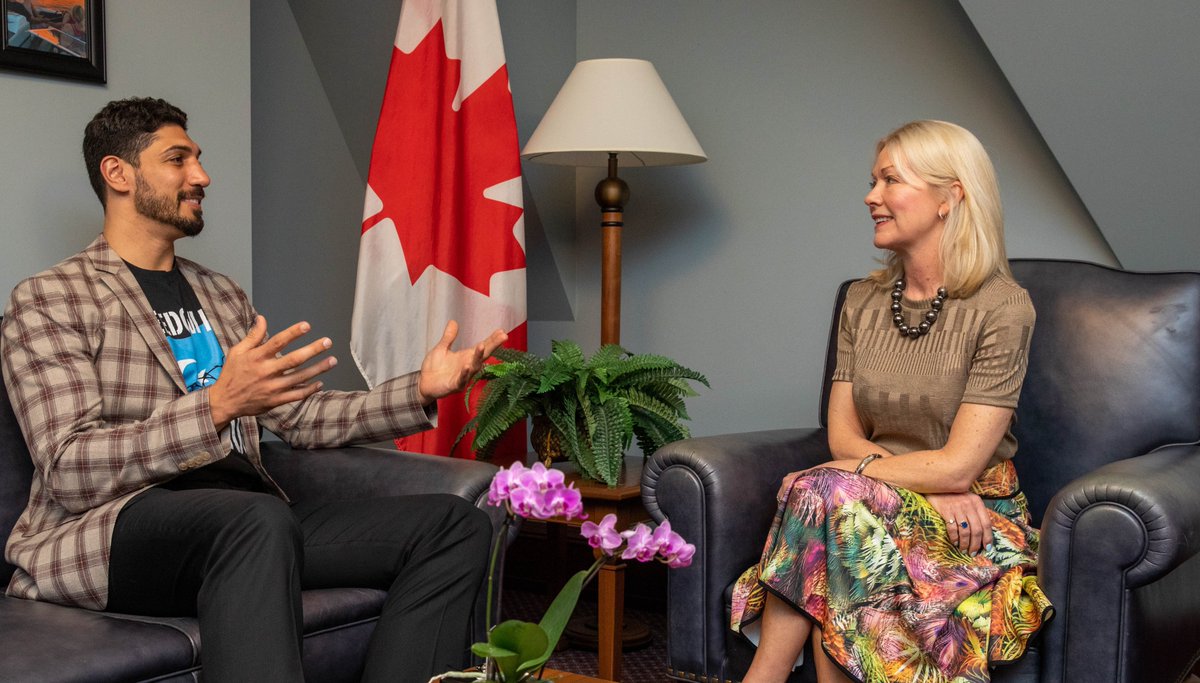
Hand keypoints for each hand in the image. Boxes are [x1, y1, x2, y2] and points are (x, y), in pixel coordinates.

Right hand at [208, 316, 336, 429]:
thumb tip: (262, 318)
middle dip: (312, 350)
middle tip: (327, 342)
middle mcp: (266, 371)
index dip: (292, 333)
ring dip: (318, 369)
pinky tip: (320, 382)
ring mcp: (272, 387)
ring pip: (300, 377)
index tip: (306, 326)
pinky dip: (310, 389)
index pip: (277, 342)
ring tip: (332, 360)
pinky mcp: (276, 400)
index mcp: (257, 357)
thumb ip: (253, 336)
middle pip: (294, 359)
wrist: (225, 401)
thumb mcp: (237, 351)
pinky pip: (297, 395)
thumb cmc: (232, 374)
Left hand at [417, 320, 507, 404]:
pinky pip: (461, 380)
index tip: (502, 331)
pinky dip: (465, 373)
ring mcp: (463, 376)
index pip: (483, 346)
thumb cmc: (434, 368)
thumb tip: (453, 321)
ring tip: (482, 345)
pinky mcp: (455, 385)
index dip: (492, 339)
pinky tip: (467, 366)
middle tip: (503, 336)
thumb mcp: (441, 348)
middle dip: (493, 346)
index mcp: (467, 356)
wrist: (423, 384)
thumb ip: (449, 337)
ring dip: (478, 357)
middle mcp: (469, 366)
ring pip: (474, 367)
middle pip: (484, 355)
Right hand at [925, 492, 992, 555]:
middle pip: (976, 530)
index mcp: (977, 502)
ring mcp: (957, 508)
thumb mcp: (968, 499)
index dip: (988, 537)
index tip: (987, 548)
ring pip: (965, 531)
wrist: (936, 485)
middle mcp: (969, 505)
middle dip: (976, 544)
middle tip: (973, 553)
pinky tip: (955, 542)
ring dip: (965, 544)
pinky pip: (952, 528)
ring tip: (964, 550)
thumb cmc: (954, 495)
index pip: (986, 523)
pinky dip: (954, 538)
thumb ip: (976, 512)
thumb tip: (982, 533)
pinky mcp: (946, 510)